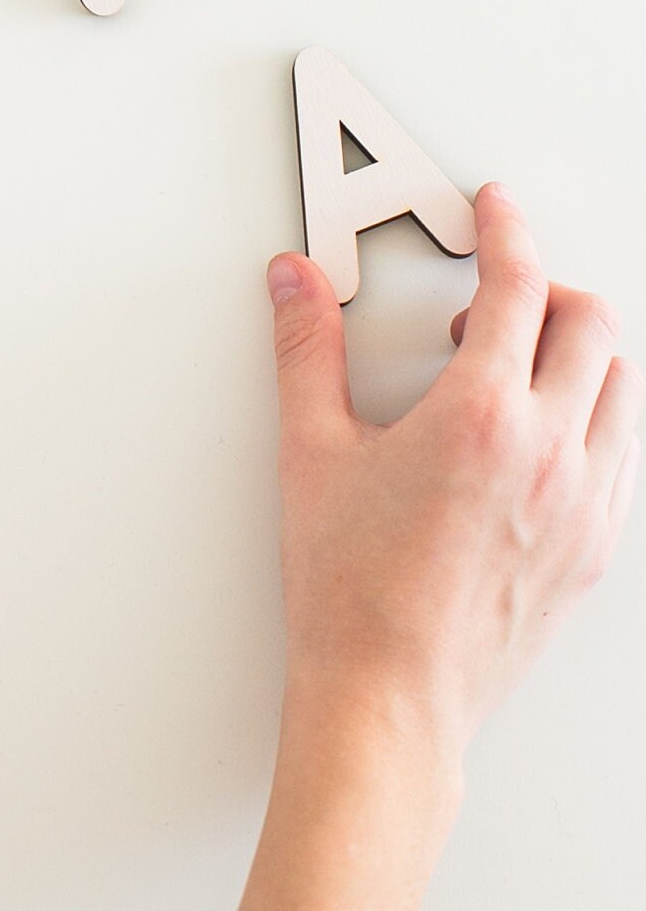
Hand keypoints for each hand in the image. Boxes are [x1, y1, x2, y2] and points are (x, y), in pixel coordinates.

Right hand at [268, 183, 638, 764]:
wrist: (389, 700)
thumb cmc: (350, 592)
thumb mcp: (310, 453)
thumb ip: (306, 351)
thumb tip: (296, 284)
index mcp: (480, 417)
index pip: (516, 286)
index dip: (507, 231)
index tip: (496, 210)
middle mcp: (548, 455)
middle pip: (590, 325)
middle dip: (545, 289)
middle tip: (493, 294)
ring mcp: (582, 507)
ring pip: (620, 389)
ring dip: (577, 356)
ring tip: (510, 369)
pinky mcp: (592, 552)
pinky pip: (618, 456)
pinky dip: (589, 422)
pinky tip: (531, 438)